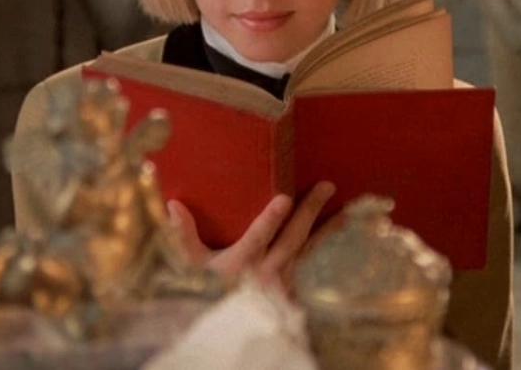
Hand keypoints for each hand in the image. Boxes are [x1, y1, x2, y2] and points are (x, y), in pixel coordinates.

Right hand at [168, 181, 335, 289]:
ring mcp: (285, 287)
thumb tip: (173, 203)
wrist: (222, 335)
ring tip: (347, 210)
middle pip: (292, 239)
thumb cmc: (204, 295)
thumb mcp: (188, 268)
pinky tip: (345, 243)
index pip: (258, 238)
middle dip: (310, 210)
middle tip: (326, 186)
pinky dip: (330, 255)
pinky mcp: (295, 296)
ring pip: (310, 253)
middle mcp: (266, 275)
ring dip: (329, 230)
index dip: (271, 219)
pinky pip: (316, 271)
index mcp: (240, 265)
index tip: (285, 198)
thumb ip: (183, 236)